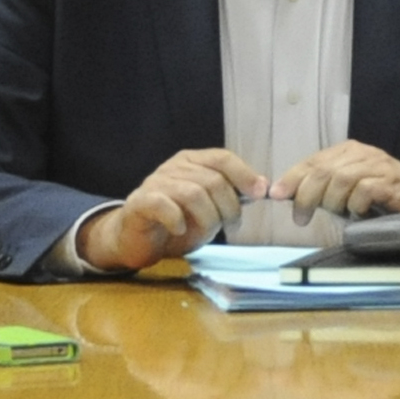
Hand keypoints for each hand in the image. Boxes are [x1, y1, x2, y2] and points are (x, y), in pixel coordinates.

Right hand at [76, 148, 266, 271]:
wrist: (137, 240)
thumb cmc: (177, 224)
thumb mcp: (211, 209)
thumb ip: (232, 195)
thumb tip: (262, 186)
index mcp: (192, 161)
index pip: (223, 158)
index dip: (245, 175)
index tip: (260, 194)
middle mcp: (174, 167)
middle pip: (213, 181)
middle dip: (228, 208)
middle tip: (230, 226)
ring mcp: (155, 182)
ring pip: (193, 194)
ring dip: (207, 219)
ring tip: (207, 233)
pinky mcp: (140, 202)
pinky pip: (164, 206)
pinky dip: (177, 220)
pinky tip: (179, 230)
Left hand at [265, 141, 399, 230]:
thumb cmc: (385, 202)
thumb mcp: (348, 195)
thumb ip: (322, 192)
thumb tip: (287, 197)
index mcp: (348, 152)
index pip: (312, 161)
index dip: (291, 178)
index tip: (275, 195)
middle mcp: (363, 153)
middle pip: (322, 170)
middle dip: (305, 195)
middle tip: (301, 218)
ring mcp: (379, 166)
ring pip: (340, 179)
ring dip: (331, 202)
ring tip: (336, 216)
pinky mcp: (393, 183)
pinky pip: (364, 190)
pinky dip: (355, 205)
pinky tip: (357, 215)